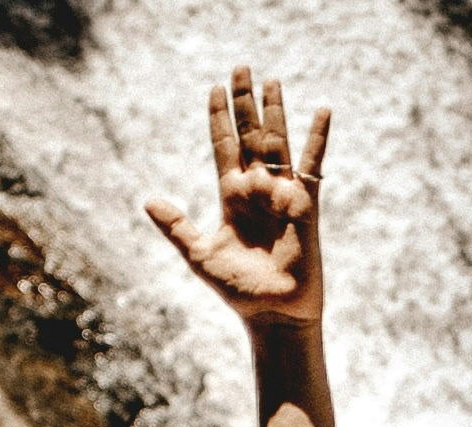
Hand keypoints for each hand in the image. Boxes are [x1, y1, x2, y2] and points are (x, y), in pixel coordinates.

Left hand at [144, 65, 329, 328]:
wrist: (274, 314)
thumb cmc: (239, 291)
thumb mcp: (200, 256)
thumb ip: (176, 227)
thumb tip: (148, 200)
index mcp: (232, 196)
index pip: (224, 145)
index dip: (219, 117)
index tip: (214, 88)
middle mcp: (257, 188)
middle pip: (249, 134)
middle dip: (244, 101)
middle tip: (240, 67)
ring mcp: (282, 193)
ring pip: (277, 141)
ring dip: (274, 110)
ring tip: (271, 80)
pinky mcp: (305, 204)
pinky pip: (313, 164)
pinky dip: (318, 138)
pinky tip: (323, 111)